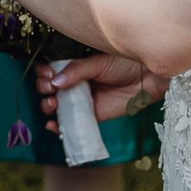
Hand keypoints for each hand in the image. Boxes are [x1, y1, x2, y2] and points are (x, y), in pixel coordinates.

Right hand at [35, 54, 169, 127]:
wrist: (146, 79)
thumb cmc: (123, 64)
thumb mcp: (97, 63)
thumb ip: (76, 71)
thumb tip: (55, 81)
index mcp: (74, 67)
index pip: (51, 71)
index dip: (44, 74)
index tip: (46, 74)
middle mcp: (75, 84)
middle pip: (49, 89)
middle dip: (44, 89)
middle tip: (49, 88)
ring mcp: (82, 101)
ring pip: (56, 107)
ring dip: (48, 106)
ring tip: (53, 104)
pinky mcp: (91, 117)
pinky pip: (71, 124)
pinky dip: (59, 127)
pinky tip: (53, 125)